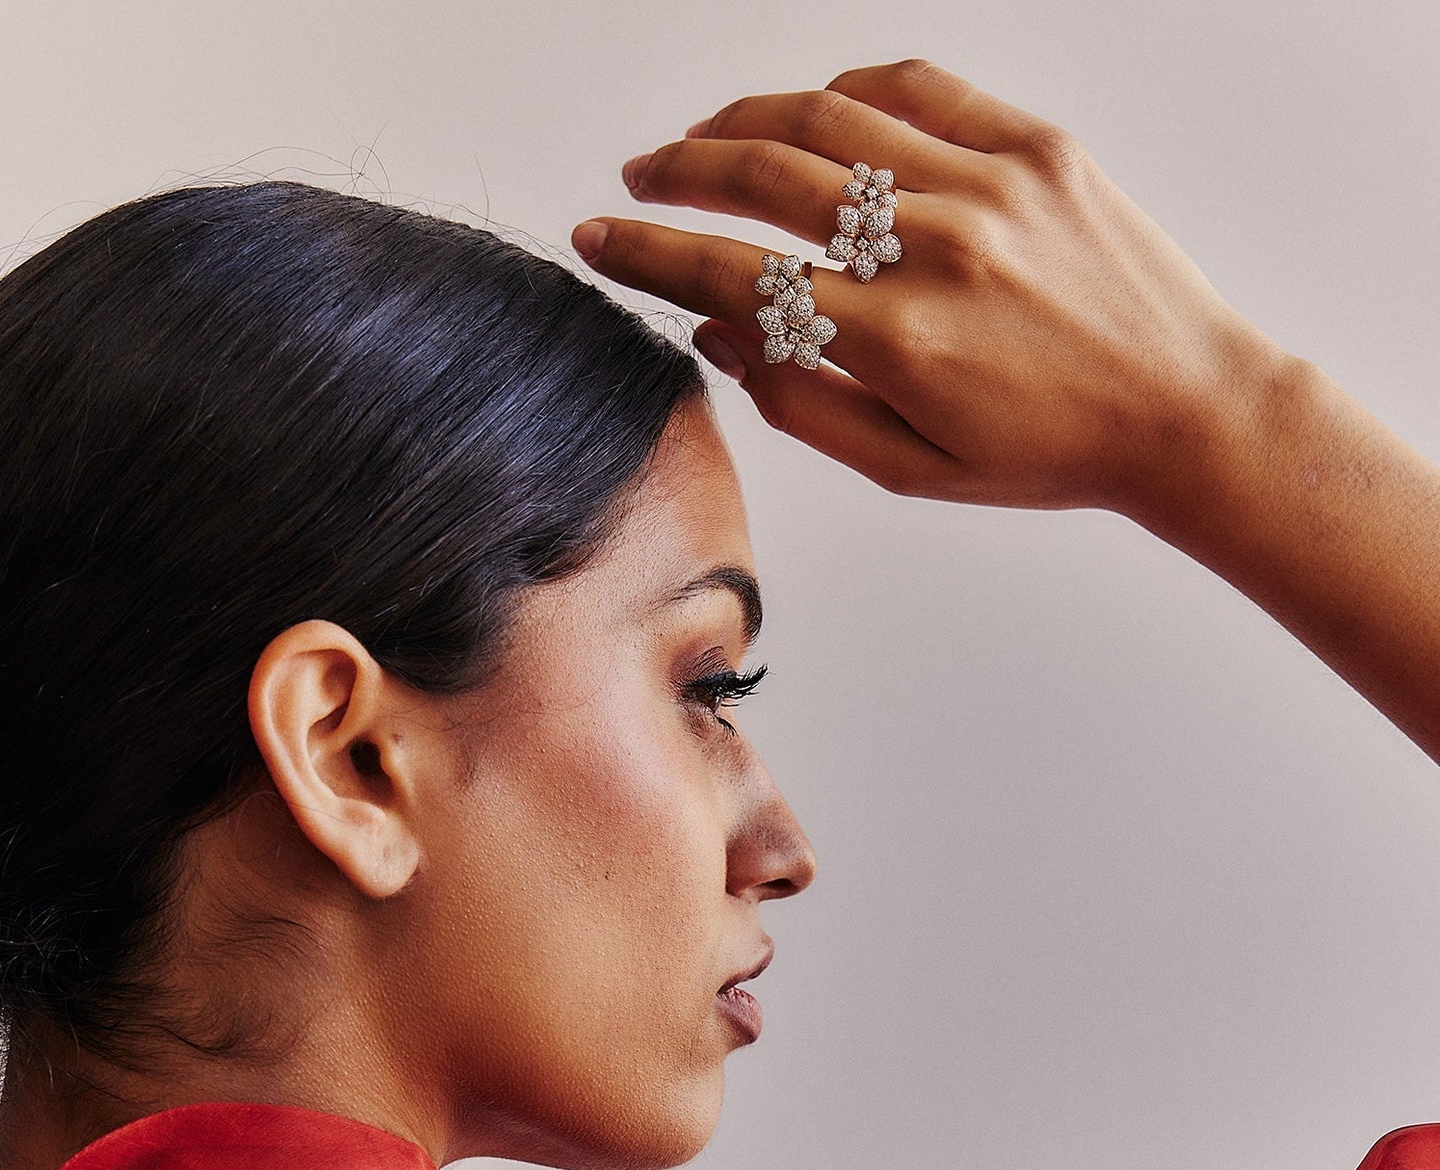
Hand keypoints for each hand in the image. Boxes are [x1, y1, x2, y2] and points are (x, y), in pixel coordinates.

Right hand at [571, 58, 1290, 519]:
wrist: (1185, 410)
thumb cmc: (1049, 454)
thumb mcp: (911, 467)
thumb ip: (803, 404)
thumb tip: (719, 332)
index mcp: (895, 341)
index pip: (734, 275)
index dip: (649, 254)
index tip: (597, 238)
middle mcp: (933, 247)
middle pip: (764, 178)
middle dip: (678, 172)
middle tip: (638, 176)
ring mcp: (987, 183)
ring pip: (827, 119)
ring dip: (742, 119)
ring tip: (701, 139)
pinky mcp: (1036, 145)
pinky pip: (914, 89)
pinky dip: (843, 93)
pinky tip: (808, 111)